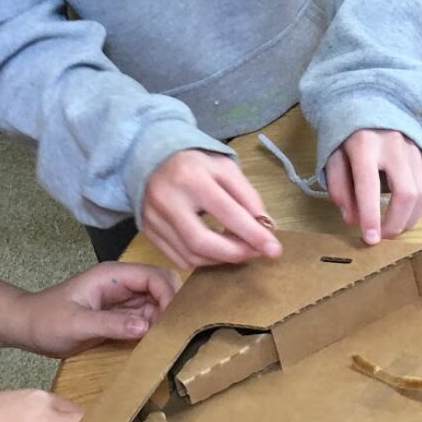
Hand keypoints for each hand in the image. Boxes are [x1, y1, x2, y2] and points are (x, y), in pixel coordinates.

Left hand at [13, 262, 180, 357]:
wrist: (28, 327)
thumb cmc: (46, 320)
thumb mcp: (76, 324)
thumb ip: (110, 324)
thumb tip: (146, 327)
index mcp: (112, 275)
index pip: (153, 277)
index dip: (169, 295)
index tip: (174, 322)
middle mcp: (122, 284)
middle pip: (162, 286)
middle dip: (173, 306)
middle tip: (175, 332)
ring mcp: (123, 300)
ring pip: (158, 303)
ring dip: (166, 319)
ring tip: (169, 341)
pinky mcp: (121, 316)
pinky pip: (147, 318)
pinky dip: (155, 330)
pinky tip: (157, 344)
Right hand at [141, 150, 281, 269]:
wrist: (152, 160)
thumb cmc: (195, 164)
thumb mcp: (225, 168)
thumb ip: (247, 195)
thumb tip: (266, 228)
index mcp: (190, 178)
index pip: (226, 212)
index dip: (252, 234)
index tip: (274, 249)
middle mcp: (167, 200)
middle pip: (202, 242)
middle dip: (235, 253)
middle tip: (256, 253)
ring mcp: (153, 219)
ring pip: (190, 256)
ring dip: (221, 259)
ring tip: (239, 250)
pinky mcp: (148, 233)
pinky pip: (179, 259)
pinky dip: (203, 261)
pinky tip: (217, 252)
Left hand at [324, 128, 421, 244]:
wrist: (370, 102)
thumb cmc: (347, 134)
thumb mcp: (332, 156)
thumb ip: (339, 187)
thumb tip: (351, 219)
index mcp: (364, 144)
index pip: (369, 185)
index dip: (370, 216)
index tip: (370, 239)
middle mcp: (393, 145)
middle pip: (406, 193)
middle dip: (396, 223)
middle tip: (383, 237)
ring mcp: (414, 149)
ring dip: (410, 219)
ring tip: (394, 228)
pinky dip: (420, 208)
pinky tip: (406, 214)